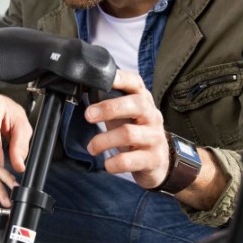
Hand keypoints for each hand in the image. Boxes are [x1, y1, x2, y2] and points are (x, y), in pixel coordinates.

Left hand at [84, 70, 169, 189]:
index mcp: (143, 101)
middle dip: (109, 108)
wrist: (159, 163)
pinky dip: (113, 163)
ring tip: (92, 147)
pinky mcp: (153, 160)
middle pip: (136, 104)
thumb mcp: (126, 116)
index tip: (100, 80)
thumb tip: (83, 92)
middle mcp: (152, 116)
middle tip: (88, 116)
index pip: (136, 83)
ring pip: (128, 134)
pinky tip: (107, 163)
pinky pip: (129, 160)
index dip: (120, 79)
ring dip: (103, 141)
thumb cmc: (136, 134)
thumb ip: (110, 104)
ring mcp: (155, 138)